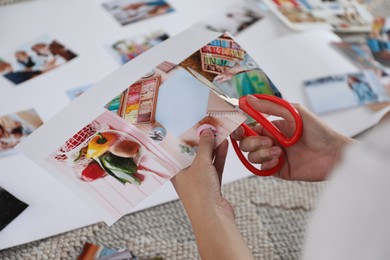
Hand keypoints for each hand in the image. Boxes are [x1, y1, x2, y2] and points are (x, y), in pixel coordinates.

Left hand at [172, 128, 233, 218]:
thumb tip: (206, 132)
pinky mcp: (212, 185)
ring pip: (206, 160)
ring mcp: (199, 181)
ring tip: (219, 132)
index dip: (185, 137)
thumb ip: (204, 146)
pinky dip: (219, 156)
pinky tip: (224, 144)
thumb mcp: (201, 163)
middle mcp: (185, 175)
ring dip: (213, 147)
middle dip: (202, 141)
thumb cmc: (199, 192)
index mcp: (175, 171)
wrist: (213, 216)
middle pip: (193, 154)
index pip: (178, 150)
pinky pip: (215, 167)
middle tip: (209, 126)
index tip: (192, 125)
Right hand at [231, 95, 354, 180]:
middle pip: (246, 143)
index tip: (240, 129)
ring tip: (279, 152)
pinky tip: (279, 160)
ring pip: (252, 157)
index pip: (248, 128)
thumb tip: (248, 99)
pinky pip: (262, 169)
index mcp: (272, 127)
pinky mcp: (279, 170)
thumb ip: (270, 106)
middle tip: (268, 141)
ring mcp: (274, 156)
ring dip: (261, 153)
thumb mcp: (294, 112)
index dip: (240, 129)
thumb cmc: (319, 131)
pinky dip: (266, 164)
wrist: (334, 153)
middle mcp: (271, 141)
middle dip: (252, 143)